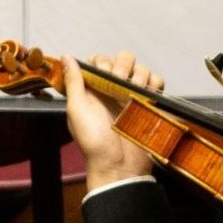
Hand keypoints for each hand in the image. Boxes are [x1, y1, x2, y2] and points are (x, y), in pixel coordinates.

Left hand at [62, 52, 162, 189]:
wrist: (120, 165)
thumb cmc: (94, 143)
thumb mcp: (77, 110)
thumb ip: (73, 81)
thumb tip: (65, 57)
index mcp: (92, 89)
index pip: (99, 60)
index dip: (101, 62)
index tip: (101, 74)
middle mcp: (112, 89)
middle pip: (122, 59)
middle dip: (122, 67)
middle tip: (118, 85)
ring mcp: (132, 95)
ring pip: (140, 68)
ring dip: (138, 76)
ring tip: (132, 93)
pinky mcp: (148, 103)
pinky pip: (156, 82)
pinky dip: (154, 84)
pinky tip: (145, 95)